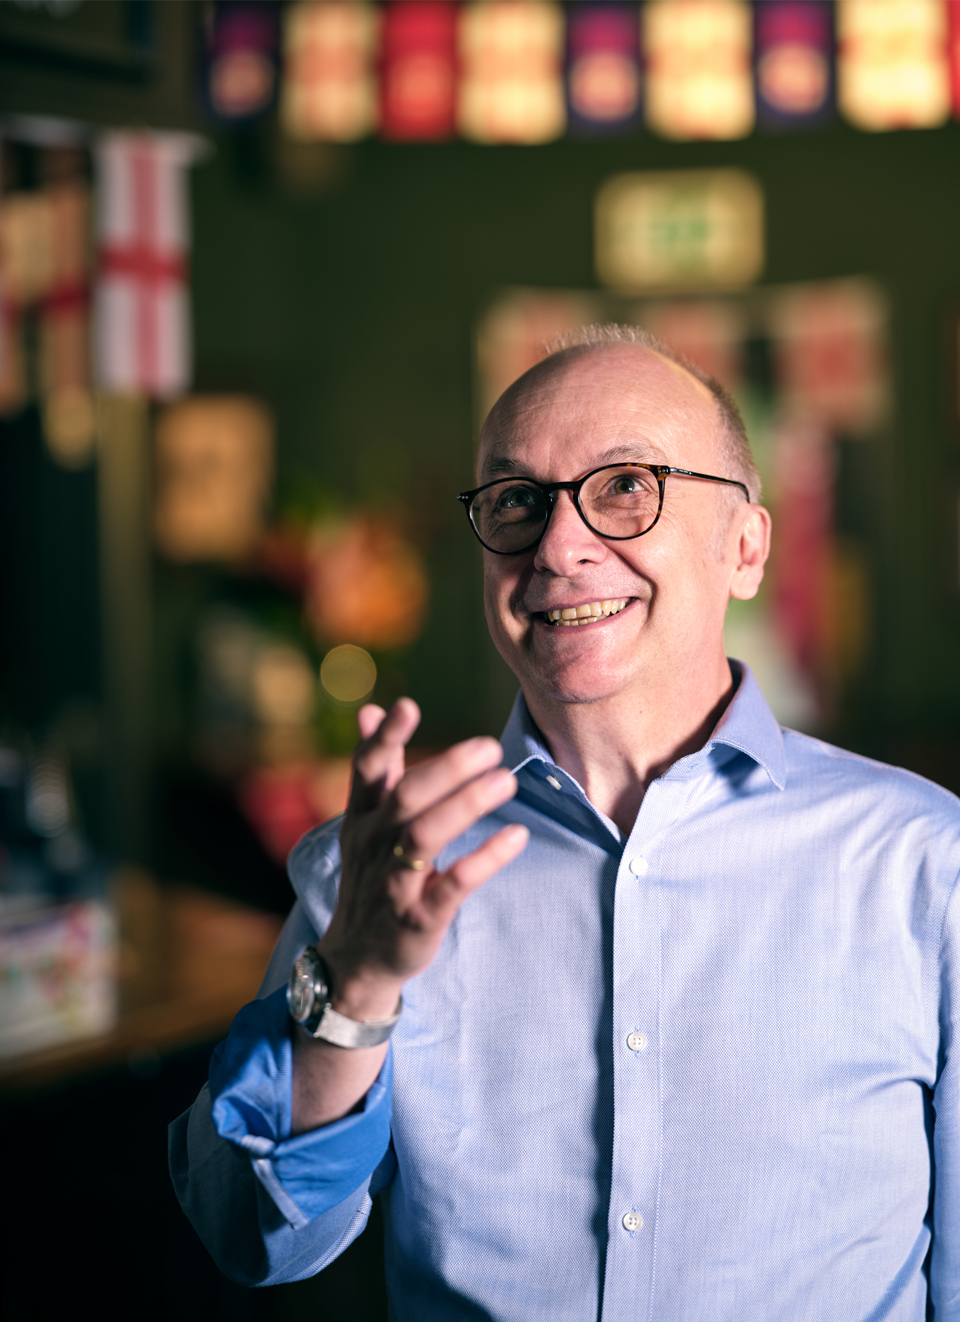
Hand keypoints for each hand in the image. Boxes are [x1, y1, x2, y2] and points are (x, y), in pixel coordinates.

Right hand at [316, 697, 528, 1019]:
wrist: (357, 959)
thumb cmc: (371, 878)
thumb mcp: (365, 824)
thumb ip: (377, 769)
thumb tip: (371, 709)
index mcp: (361, 818)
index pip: (367, 770)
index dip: (385, 738)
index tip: (408, 705)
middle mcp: (372, 845)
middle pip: (405, 798)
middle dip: (446, 768)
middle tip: (490, 747)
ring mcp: (393, 883)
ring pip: (424, 836)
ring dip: (467, 805)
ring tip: (506, 781)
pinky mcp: (418, 918)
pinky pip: (452, 885)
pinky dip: (484, 859)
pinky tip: (516, 836)